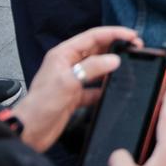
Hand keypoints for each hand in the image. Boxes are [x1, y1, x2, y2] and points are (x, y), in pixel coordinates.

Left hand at [13, 25, 145, 151]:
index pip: (93, 37)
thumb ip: (92, 68)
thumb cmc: (41, 105)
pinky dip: (104, 89)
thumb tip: (114, 60)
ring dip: (112, 67)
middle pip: (96, 50)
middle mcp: (68, 65)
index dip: (114, 33)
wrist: (29, 132)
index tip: (132, 35)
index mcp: (63, 54)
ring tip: (130, 66)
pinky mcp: (74, 97)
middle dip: (116, 48)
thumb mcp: (68, 82)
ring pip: (97, 69)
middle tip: (136, 49)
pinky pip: (94, 89)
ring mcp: (72, 81)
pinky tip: (114, 91)